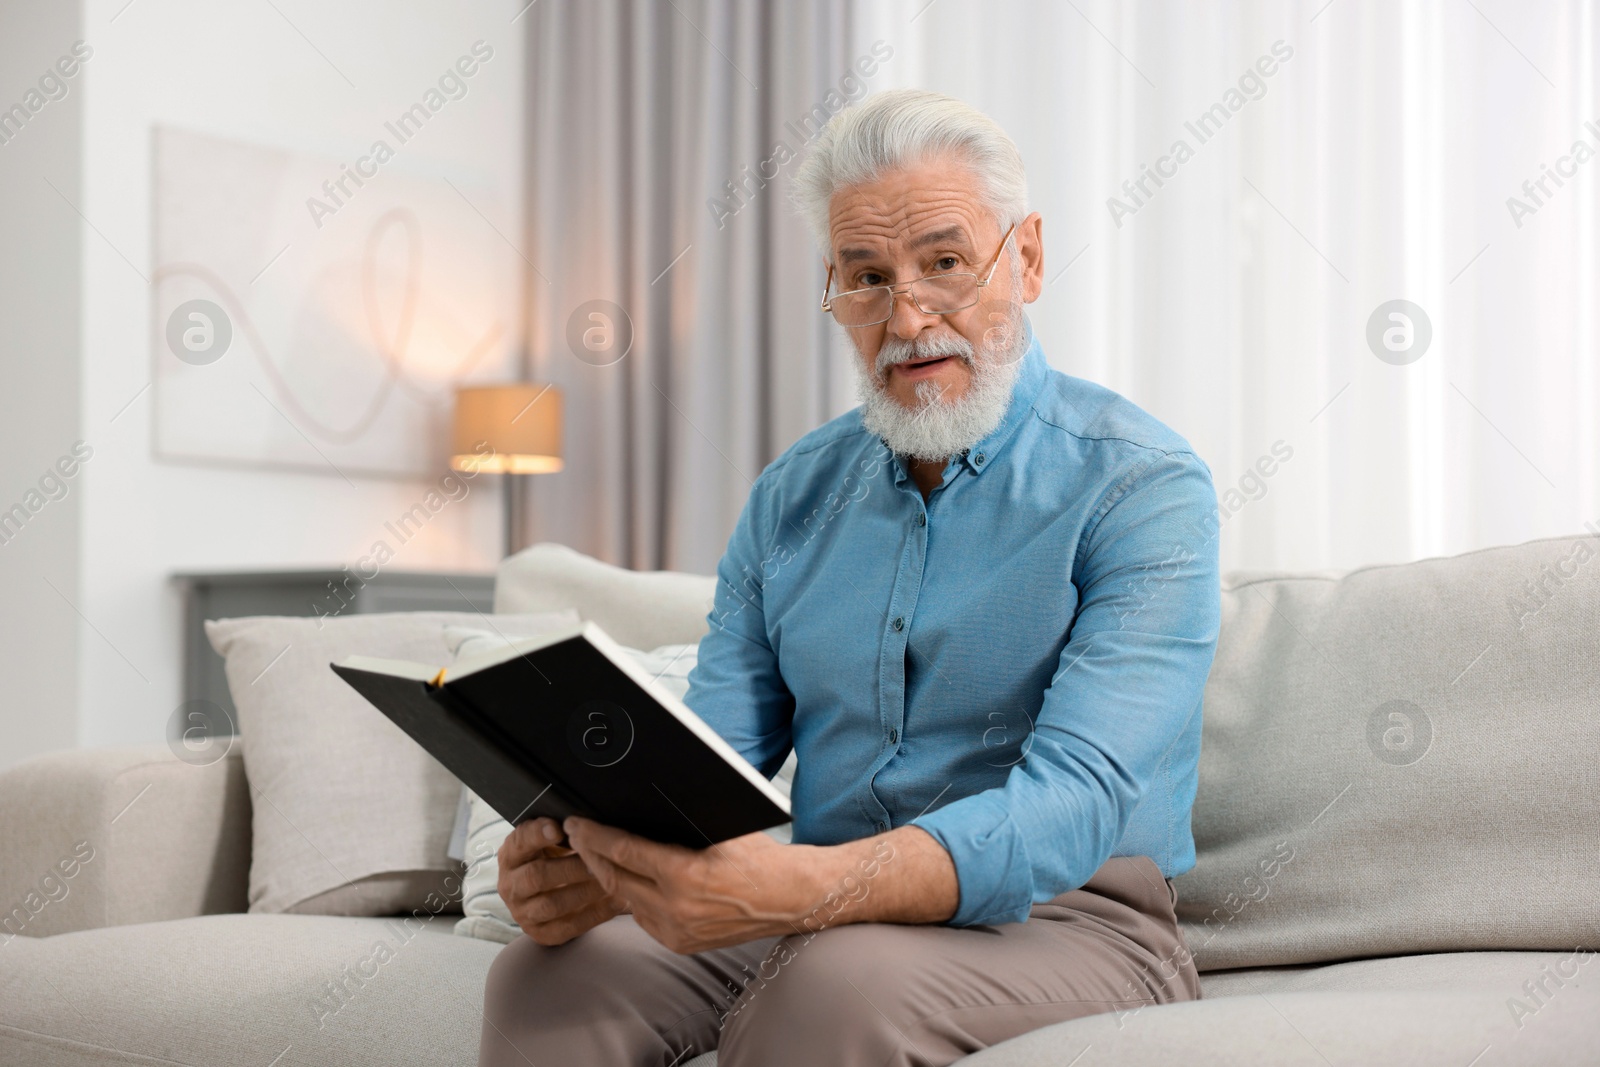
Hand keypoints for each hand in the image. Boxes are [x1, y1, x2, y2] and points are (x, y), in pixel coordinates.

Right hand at [497, 816, 628, 945]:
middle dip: (571, 867)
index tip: (558, 828)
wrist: (544, 895)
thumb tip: (583, 822)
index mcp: (510, 856)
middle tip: (598, 860)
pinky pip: (568, 927)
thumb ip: (559, 830)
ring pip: (552, 904)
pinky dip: (594, 914)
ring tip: (610, 881)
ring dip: (585, 892)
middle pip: (537, 876)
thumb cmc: (552, 858)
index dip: (537, 835)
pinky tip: (615, 902)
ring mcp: (523, 913)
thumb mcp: (548, 841)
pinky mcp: (541, 933)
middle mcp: (510, 886)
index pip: (519, 842)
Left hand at [564, 817, 818, 953]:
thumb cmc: (761, 858)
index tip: (577, 824)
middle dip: (590, 854)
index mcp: (685, 873)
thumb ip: (680, 820)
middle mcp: (676, 907)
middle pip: (614, 878)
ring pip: (625, 900)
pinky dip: (632, 897)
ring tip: (598, 855)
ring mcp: (677, 930)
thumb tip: (639, 803)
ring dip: (608, 876)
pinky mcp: (680, 944)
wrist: (789, 898)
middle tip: (577, 836)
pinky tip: (630, 881)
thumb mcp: (721, 827)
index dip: (593, 835)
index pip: (622, 850)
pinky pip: (643, 917)